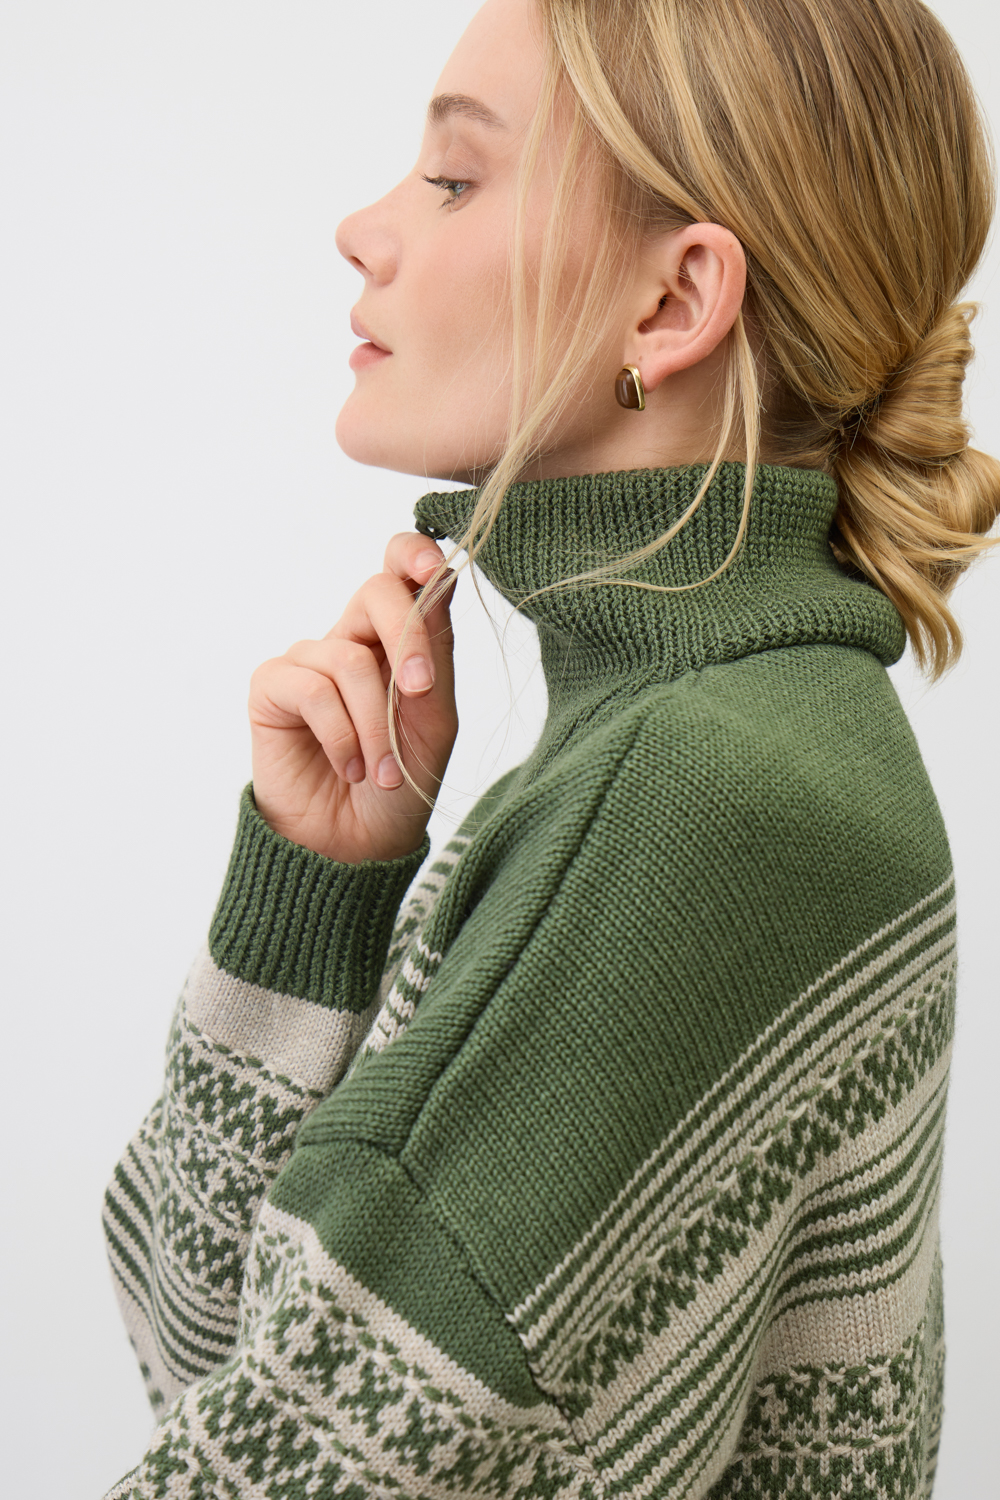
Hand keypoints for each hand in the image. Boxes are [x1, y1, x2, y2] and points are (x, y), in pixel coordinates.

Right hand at [248, 532, 457, 863]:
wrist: (357, 846)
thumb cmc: (400, 783)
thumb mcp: (433, 721)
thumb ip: (436, 656)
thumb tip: (438, 587)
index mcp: (397, 640)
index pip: (401, 570)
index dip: (414, 554)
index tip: (434, 568)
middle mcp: (351, 640)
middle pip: (377, 592)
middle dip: (408, 639)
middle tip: (420, 692)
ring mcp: (309, 661)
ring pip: (349, 659)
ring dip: (374, 724)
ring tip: (381, 771)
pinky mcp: (272, 688)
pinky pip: (311, 689)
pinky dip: (339, 734)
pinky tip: (346, 767)